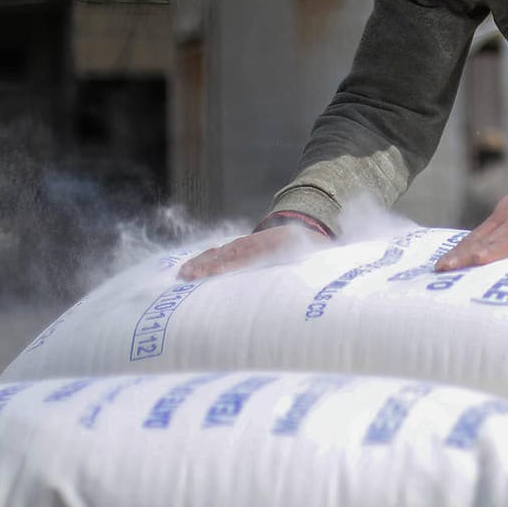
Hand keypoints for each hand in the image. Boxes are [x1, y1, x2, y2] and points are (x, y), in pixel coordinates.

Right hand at [177, 222, 325, 280]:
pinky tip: (190, 269)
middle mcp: (255, 242)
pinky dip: (205, 259)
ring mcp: (247, 244)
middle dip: (206, 265)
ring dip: (201, 263)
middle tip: (185, 276)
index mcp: (274, 244)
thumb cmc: (313, 248)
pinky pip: (221, 252)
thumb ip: (318, 259)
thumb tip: (325, 263)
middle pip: (227, 254)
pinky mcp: (242, 248)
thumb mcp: (318, 252)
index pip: (247, 255)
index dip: (228, 263)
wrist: (309, 230)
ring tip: (182, 275)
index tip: (213, 272)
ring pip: (220, 252)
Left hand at [436, 169, 507, 271]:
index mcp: (504, 215)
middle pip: (488, 239)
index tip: (440, 266)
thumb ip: (499, 232)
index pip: (476, 236)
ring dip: (495, 250)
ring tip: (477, 262)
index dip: (459, 251)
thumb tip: (473, 254)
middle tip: (448, 268)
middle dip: (467, 255)